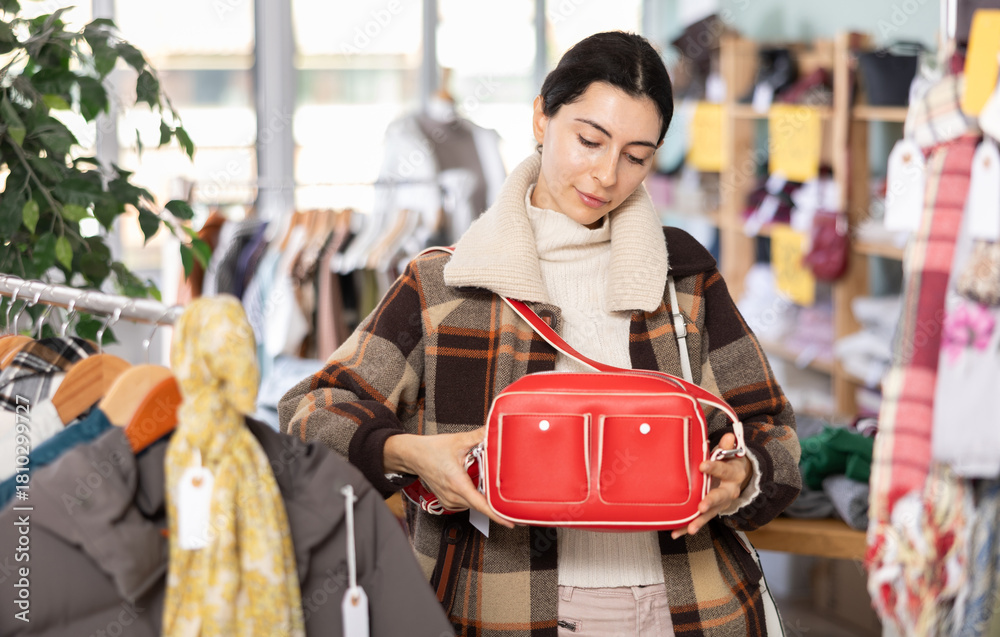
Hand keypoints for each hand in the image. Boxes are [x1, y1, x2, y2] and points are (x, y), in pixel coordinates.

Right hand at [385, 427, 514, 528]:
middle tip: (513, 506)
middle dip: (496, 508)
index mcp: (457, 483)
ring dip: (484, 500)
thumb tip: (495, 430)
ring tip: (492, 489)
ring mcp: (449, 500)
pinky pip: (466, 504)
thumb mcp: (459, 440)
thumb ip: (479, 435)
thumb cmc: (432, 449)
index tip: (510, 522)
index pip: (481, 505)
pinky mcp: (447, 501)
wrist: (413, 456)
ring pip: (473, 505)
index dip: (497, 515)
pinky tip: (477, 487)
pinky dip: (474, 498)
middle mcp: (452, 496)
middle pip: (480, 506)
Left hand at [671, 433, 750, 539]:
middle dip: (710, 502)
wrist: (739, 478)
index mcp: (734, 474)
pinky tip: (675, 532)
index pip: (724, 470)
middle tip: (701, 506)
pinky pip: (700, 520)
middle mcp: (729, 492)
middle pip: (719, 497)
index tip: (702, 465)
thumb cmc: (728, 462)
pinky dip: (687, 527)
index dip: (714, 467)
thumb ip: (727, 446)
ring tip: (691, 528)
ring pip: (710, 514)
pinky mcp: (711, 512)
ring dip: (699, 521)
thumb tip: (728, 437)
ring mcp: (720, 504)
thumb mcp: (730, 453)